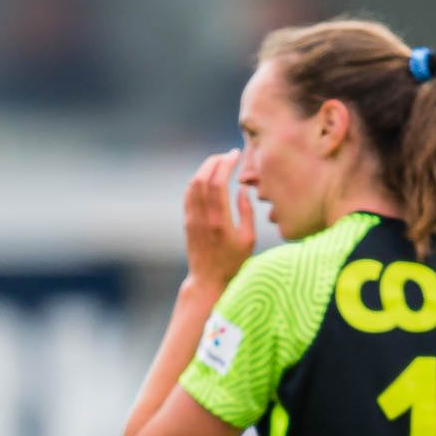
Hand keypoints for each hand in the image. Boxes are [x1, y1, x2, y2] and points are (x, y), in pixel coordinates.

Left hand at [182, 149, 254, 291]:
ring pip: (193, 184)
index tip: (235, 154)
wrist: (208, 280)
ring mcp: (192, 218)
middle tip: (227, 155)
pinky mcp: (187, 221)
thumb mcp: (249, 239)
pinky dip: (197, 180)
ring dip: (205, 169)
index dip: (225, 164)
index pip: (218, 183)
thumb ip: (246, 212)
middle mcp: (203, 217)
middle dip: (214, 161)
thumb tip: (242, 189)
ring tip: (218, 163)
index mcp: (221, 220)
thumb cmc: (234, 262)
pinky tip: (207, 178)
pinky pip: (189, 194)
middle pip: (203, 178)